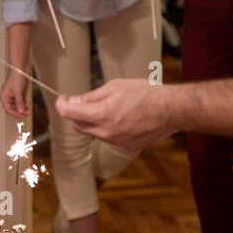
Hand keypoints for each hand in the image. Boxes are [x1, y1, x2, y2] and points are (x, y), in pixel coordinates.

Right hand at [0, 70, 29, 118]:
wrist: (21, 70)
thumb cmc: (16, 77)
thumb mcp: (18, 92)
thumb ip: (19, 102)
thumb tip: (21, 111)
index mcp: (4, 97)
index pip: (8, 109)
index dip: (15, 114)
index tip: (22, 116)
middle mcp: (8, 97)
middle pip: (13, 109)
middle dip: (20, 111)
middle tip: (27, 113)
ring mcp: (13, 96)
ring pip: (18, 106)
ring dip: (23, 108)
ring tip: (29, 108)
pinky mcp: (18, 94)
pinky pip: (21, 102)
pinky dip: (25, 104)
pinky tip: (28, 104)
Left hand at [55, 78, 173, 152]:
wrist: (171, 110)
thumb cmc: (146, 94)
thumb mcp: (115, 86)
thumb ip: (92, 96)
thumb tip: (75, 101)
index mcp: (100, 115)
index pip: (68, 113)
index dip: (62, 104)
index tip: (63, 99)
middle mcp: (105, 132)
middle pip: (78, 125)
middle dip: (77, 113)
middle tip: (86, 102)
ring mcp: (115, 141)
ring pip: (93, 132)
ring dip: (94, 121)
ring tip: (111, 108)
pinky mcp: (125, 146)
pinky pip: (108, 138)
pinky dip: (108, 128)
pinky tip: (122, 118)